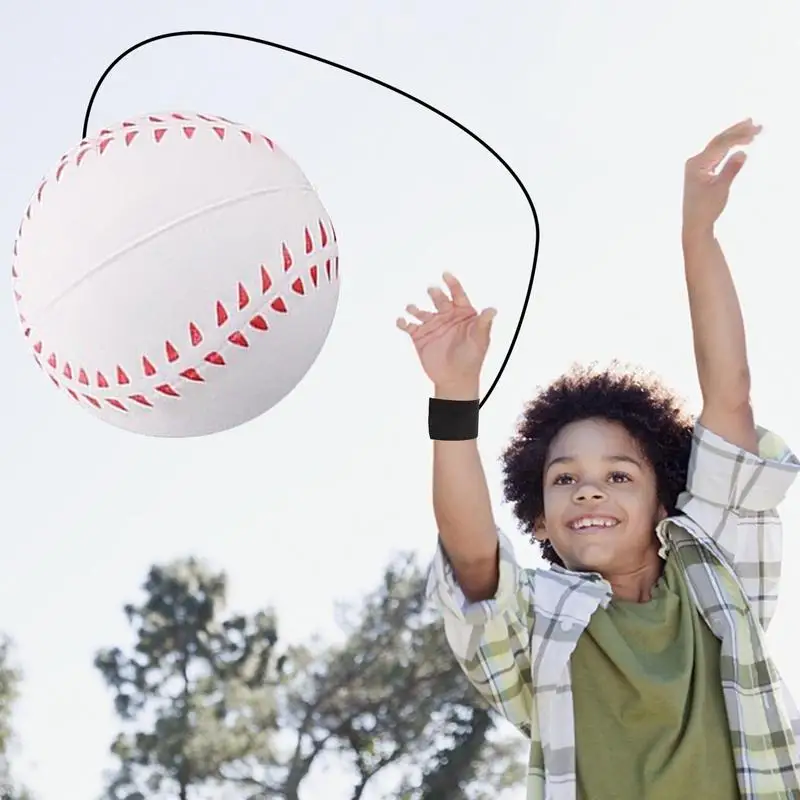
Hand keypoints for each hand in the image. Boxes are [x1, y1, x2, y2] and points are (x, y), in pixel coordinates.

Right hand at [397, 272, 495, 396]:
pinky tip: (402, 321)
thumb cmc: (471, 359)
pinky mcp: (420, 337)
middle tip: (432, 290)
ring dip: (415, 308)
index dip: (453, 284)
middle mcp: (446, 317)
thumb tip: (493, 310)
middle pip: (439, 300)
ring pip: (421, 311)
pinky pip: (409, 326)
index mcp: (462, 315)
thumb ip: (484, 323)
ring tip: (412, 308)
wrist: (455, 378)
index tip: (447, 275)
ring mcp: (433, 326)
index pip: (458, 295)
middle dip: (436, 294)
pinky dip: (403, 322)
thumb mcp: (480, 339)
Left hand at [683, 118, 761, 237]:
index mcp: (697, 164)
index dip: (738, 136)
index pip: (720, 144)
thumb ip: (731, 170)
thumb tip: (742, 153)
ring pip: (718, 146)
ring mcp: (697, 166)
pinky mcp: (702, 171)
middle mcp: (695, 162)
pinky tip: (737, 142)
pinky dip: (728, 147)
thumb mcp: (721, 189)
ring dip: (733, 137)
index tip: (755, 132)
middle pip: (718, 141)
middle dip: (737, 132)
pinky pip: (717, 154)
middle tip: (755, 123)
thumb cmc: (706, 209)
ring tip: (749, 126)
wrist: (695, 224)